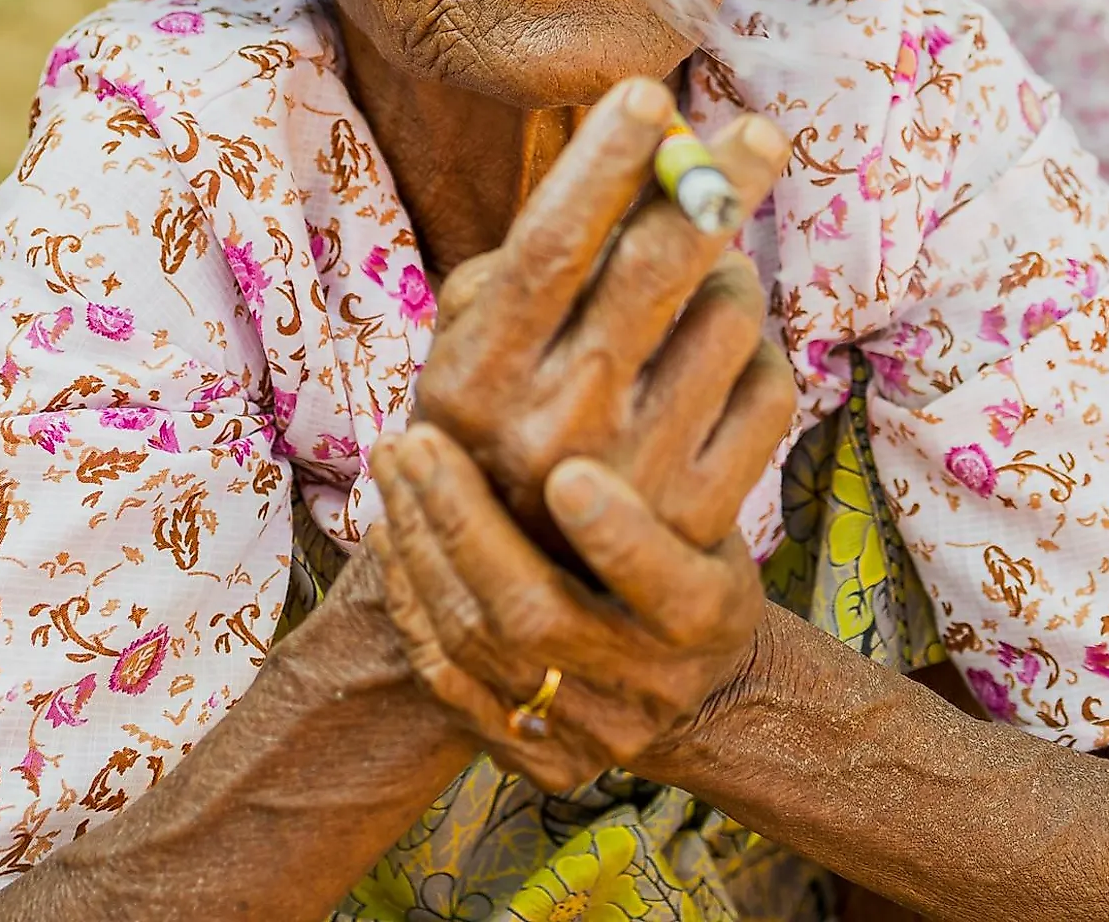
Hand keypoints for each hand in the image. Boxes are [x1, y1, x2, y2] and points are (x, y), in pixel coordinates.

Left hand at [367, 423, 767, 791]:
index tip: (566, 472)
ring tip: (395, 468)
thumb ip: (666, 455)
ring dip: (421, 548)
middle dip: (463, 521)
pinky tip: (394, 534)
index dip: (616, 533)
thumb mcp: (715, 509)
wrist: (698, 687)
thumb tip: (607, 350)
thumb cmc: (696, 558)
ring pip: (478, 645)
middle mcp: (650, 686)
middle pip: (537, 616)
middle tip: (417, 440)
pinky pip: (448, 683)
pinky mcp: (537, 759)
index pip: (663, 583)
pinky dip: (410, 603)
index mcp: (711, 619)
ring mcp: (589, 732)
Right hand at [414, 77, 797, 550]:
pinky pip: (771, 389)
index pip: (550, 249)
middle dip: (714, 185)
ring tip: (711, 276)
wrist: (524, 605)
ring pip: (729, 319)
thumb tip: (627, 153)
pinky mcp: (701, 520)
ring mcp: (631, 479)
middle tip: (760, 135)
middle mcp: (550, 429)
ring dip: (734, 274)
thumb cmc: (496, 433)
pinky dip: (762, 352)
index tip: (649, 91)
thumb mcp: (473, 355)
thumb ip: (524, 263)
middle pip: (654, 272)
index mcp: (476, 379)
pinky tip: (731, 356)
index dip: (603, 166)